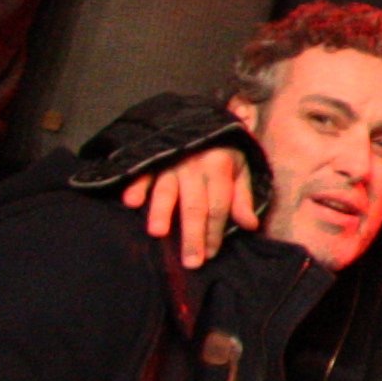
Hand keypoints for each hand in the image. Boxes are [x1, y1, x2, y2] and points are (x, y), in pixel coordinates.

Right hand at [124, 145, 259, 269]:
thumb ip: (243, 197)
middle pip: (194, 205)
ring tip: (158, 233)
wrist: (202, 119)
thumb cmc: (223, 150)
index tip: (210, 255)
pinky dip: (136, 186)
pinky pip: (142, 173)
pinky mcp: (151, 158)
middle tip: (191, 262)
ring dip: (161, 212)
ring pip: (166, 191)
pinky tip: (131, 201)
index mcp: (220, 168)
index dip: (215, 232)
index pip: (218, 206)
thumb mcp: (241, 168)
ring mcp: (171, 162)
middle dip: (193, 235)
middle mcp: (195, 166)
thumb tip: (250, 226)